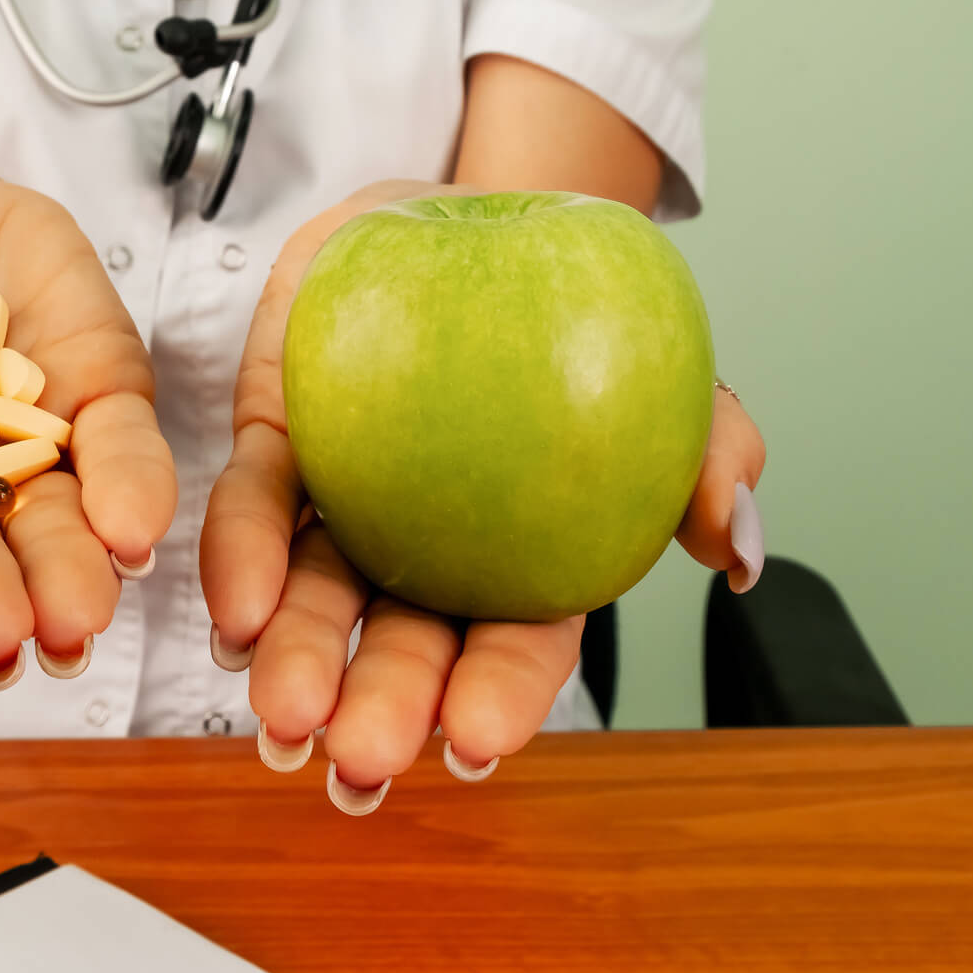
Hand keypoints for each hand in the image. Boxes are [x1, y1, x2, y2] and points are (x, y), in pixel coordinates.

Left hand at [200, 181, 765, 811]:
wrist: (473, 212)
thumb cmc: (581, 301)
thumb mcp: (668, 359)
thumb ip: (714, 443)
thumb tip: (739, 546)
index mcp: (529, 551)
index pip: (520, 638)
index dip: (500, 694)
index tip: (477, 744)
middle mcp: (432, 546)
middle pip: (408, 639)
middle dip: (385, 707)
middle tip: (360, 760)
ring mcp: (351, 501)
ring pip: (318, 596)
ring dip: (299, 662)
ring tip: (283, 719)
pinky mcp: (281, 440)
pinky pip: (256, 505)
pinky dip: (242, 559)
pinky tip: (233, 614)